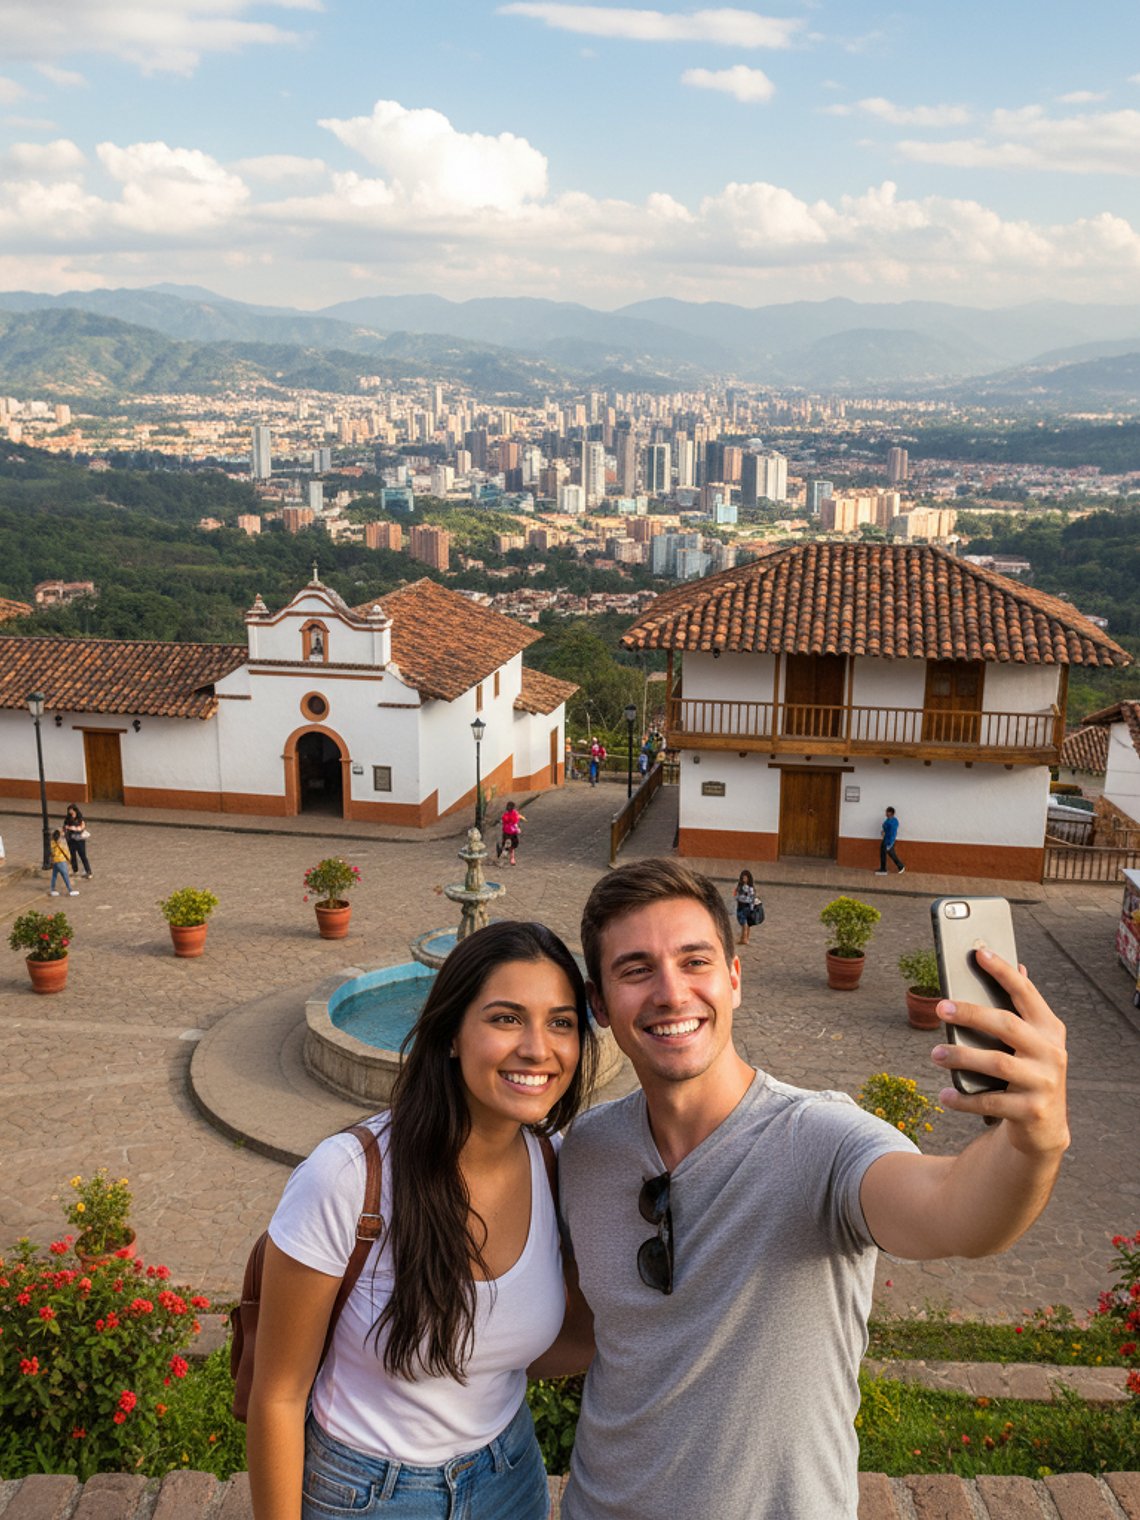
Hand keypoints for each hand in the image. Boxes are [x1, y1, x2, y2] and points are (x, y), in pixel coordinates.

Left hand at [931, 949, 1068, 1158]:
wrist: (1045, 1129)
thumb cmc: (1028, 1074)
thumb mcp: (1032, 1043)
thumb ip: (1022, 1010)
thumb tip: (1018, 966)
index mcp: (1050, 1030)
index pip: (1026, 993)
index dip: (1003, 972)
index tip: (980, 953)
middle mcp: (1051, 1053)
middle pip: (1007, 1025)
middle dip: (971, 1013)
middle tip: (940, 1008)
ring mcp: (1044, 1083)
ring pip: (997, 1063)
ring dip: (961, 1056)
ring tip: (935, 1054)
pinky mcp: (1032, 1111)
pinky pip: (990, 1102)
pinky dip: (963, 1099)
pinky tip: (944, 1094)